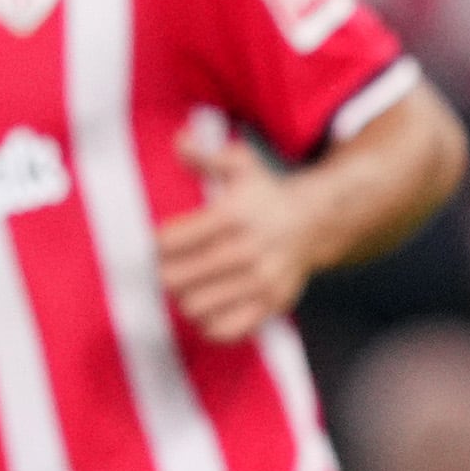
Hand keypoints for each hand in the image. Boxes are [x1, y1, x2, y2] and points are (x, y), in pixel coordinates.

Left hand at [159, 128, 319, 343]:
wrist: (315, 222)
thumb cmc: (267, 193)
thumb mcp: (241, 164)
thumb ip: (206, 155)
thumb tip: (179, 141)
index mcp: (233, 216)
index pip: (169, 242)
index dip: (154, 246)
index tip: (157, 244)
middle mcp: (247, 251)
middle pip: (176, 279)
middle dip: (164, 274)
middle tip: (167, 268)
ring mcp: (261, 282)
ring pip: (195, 307)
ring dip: (184, 298)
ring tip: (189, 286)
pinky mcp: (271, 305)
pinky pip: (226, 329)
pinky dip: (209, 323)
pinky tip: (209, 306)